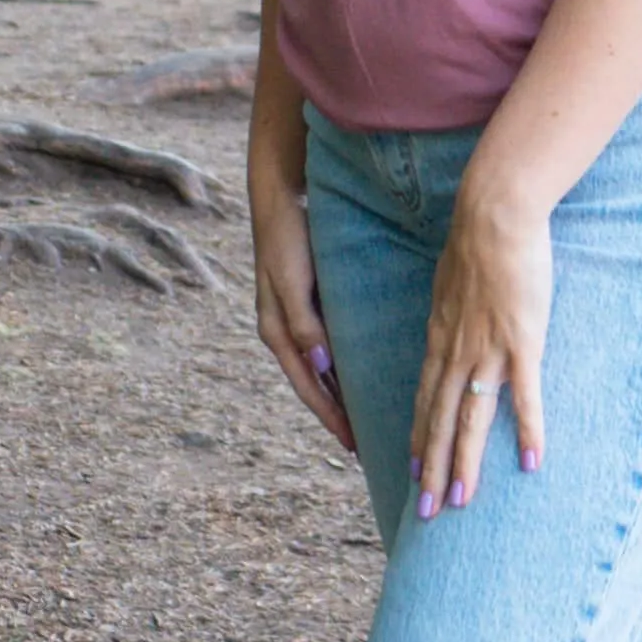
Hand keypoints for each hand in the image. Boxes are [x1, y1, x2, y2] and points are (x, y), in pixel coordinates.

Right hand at [251, 141, 352, 455]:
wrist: (278, 195)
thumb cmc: (287, 237)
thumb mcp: (292, 279)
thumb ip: (304, 322)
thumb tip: (320, 364)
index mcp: (277, 332)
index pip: (309, 387)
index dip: (331, 416)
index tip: (355, 446)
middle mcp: (283, 331)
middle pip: (313, 385)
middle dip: (335, 414)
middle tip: (363, 444)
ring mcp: (292, 318)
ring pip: (318, 369)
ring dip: (336, 393)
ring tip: (361, 417)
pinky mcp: (304, 302)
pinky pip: (321, 346)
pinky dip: (336, 366)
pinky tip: (354, 371)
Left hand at [412, 172, 550, 518]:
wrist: (494, 214)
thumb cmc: (478, 239)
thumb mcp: (451, 281)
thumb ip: (452, 310)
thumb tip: (452, 324)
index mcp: (441, 337)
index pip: (424, 398)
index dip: (418, 437)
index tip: (412, 471)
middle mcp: (457, 351)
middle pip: (440, 420)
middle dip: (431, 468)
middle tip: (425, 512)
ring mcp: (488, 350)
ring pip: (471, 419)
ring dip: (465, 464)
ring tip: (460, 502)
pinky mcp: (523, 342)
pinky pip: (524, 396)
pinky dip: (527, 431)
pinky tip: (531, 462)